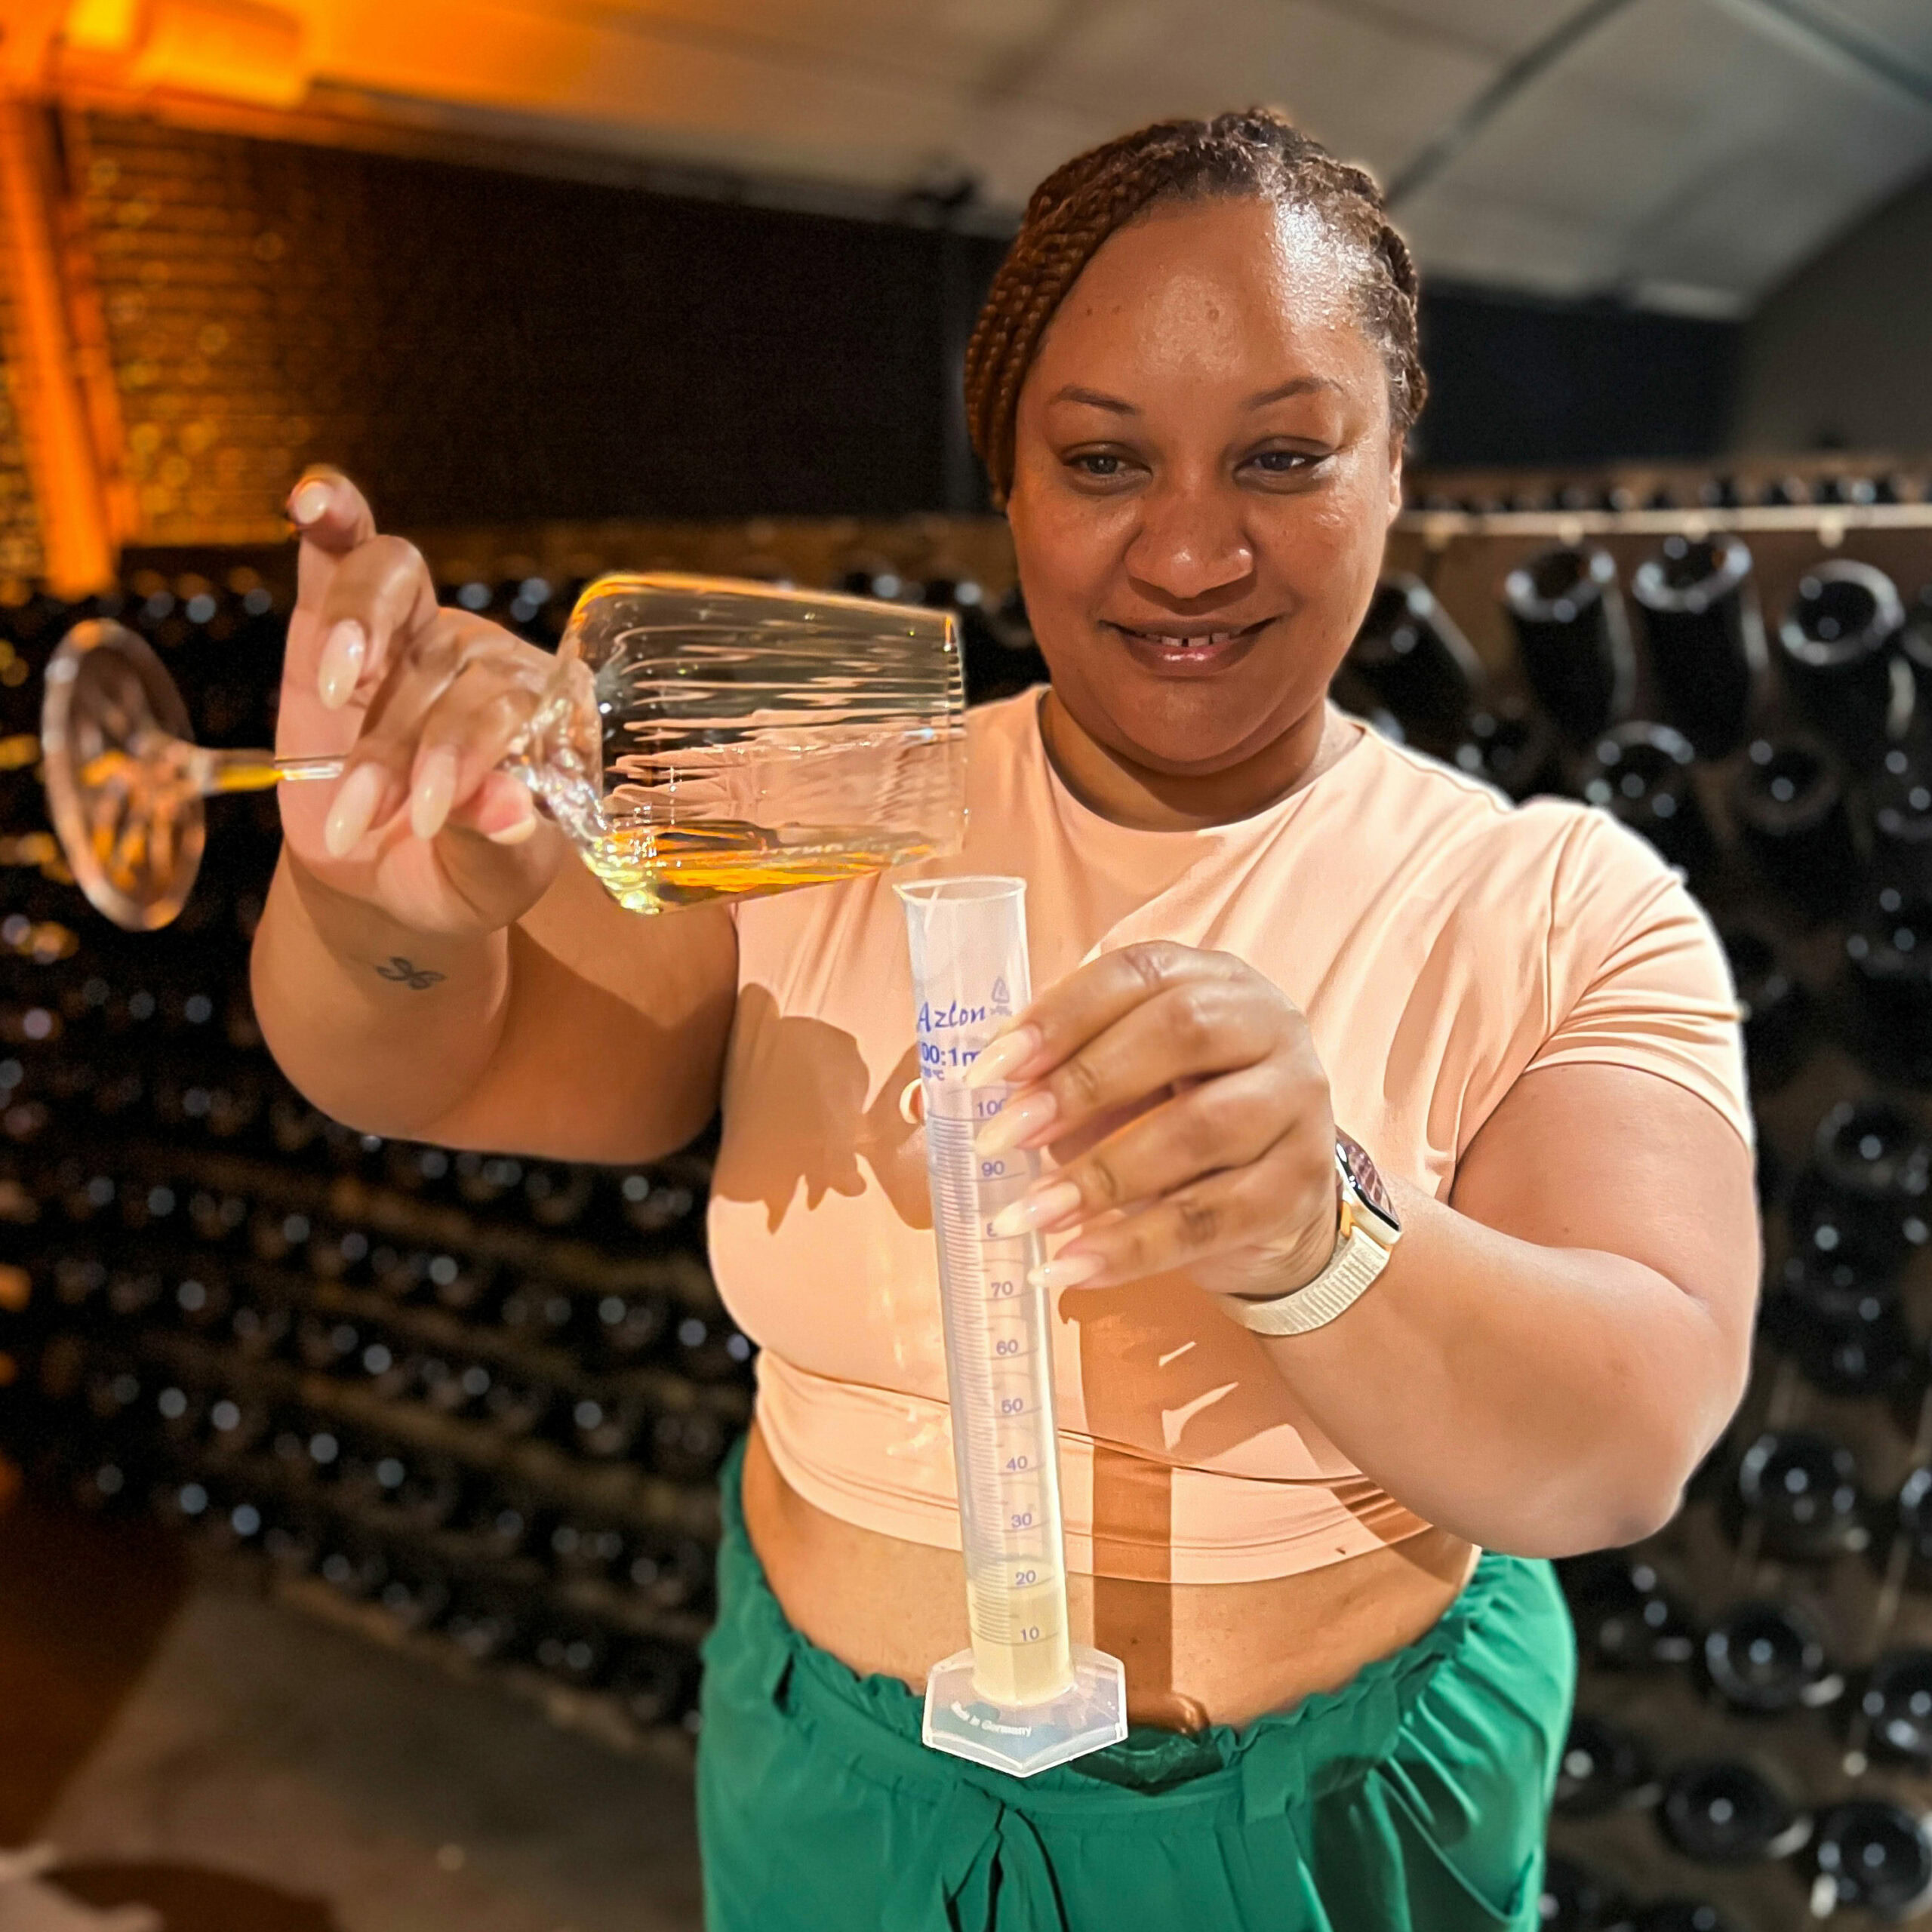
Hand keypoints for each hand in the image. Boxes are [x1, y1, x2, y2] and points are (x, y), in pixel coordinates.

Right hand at [276, 470, 571, 937]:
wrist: (387, 883)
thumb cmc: (456, 878)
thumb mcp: (486, 885)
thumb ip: (498, 848)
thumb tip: (507, 812)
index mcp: (541, 718)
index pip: (509, 706)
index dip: (462, 756)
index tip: (422, 819)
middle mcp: (486, 662)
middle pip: (448, 662)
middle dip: (397, 746)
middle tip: (367, 814)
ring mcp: (415, 635)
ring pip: (397, 588)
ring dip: (360, 628)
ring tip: (337, 683)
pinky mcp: (340, 622)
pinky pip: (345, 555)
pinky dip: (333, 521)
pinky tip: (316, 501)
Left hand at [967, 942, 1338, 1299]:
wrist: (1273, 1202)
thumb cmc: (1176, 1116)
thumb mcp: (1126, 1078)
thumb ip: (1067, 1072)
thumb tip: (986, 1098)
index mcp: (1213, 979)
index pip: (1136, 973)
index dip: (1059, 1016)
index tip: (989, 1068)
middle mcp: (1268, 1026)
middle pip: (1178, 1034)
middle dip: (1080, 1085)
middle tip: (1002, 1138)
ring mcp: (1295, 1105)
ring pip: (1198, 1131)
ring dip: (1100, 1176)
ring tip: (1027, 1215)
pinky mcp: (1298, 1188)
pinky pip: (1210, 1218)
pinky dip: (1133, 1247)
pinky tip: (1073, 1265)